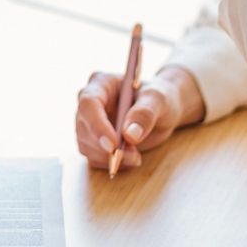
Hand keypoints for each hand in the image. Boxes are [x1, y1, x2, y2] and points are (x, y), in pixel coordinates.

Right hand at [75, 67, 206, 170]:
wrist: (163, 110)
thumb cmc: (160, 98)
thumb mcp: (159, 100)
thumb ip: (145, 113)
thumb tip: (129, 134)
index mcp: (102, 83)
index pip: (89, 103)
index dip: (97, 125)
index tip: (113, 145)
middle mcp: (90, 102)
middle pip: (83, 127)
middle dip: (105, 147)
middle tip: (133, 156)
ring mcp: (89, 122)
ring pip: (86, 145)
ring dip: (109, 158)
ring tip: (136, 156)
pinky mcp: (93, 140)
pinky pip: (93, 157)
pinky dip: (110, 163)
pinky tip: (129, 159)